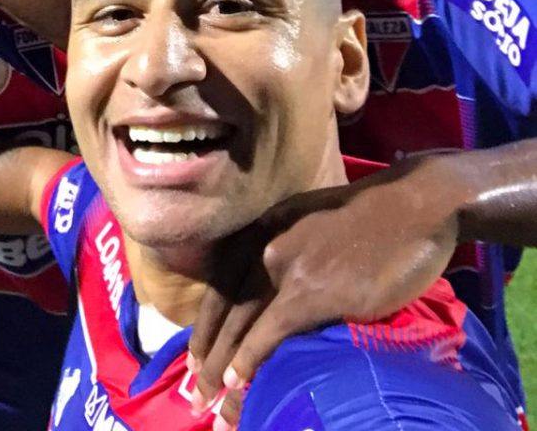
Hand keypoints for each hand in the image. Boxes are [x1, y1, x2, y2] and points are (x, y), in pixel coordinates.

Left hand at [188, 157, 459, 426]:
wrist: (412, 205)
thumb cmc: (372, 214)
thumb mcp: (312, 218)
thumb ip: (287, 247)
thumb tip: (274, 286)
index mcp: (264, 227)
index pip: (220, 282)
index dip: (205, 324)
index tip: (197, 356)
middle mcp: (266, 245)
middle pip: (225, 308)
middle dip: (208, 354)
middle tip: (197, 393)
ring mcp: (287, 268)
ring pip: (242, 326)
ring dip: (223, 369)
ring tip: (212, 403)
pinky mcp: (312, 292)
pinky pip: (269, 333)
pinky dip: (249, 361)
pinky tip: (238, 385)